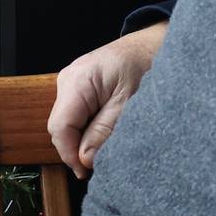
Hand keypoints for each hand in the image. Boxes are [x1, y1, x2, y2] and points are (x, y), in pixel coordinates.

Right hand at [47, 21, 167, 178]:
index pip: (60, 127)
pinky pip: (78, 114)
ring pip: (69, 122)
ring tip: (104, 151)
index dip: (70, 154)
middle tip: (98, 166)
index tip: (86, 171)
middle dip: (76, 149)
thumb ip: (106, 130)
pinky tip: (104, 135)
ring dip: (83, 139)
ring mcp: (72, 83)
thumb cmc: (147, 63)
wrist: (155, 43)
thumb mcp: (130, 103)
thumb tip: (86, 159)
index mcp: (78, 80)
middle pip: (61, 126)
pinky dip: (89, 128)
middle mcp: (68, 80)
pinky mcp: (81, 87)